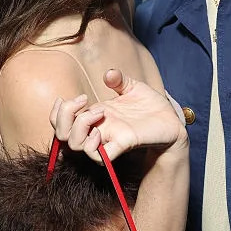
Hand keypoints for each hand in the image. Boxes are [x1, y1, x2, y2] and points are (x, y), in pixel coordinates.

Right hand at [49, 69, 188, 162]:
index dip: (59, 111)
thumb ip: (119, 79)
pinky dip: (94, 147)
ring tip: (99, 112)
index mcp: (95, 115)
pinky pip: (99, 156)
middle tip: (85, 101)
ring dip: (80, 126)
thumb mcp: (133, 87)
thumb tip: (109, 74)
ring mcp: (108, 138)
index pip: (61, 121)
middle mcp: (98, 128)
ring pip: (75, 145)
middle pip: (62, 134)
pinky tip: (101, 132)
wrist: (171, 121)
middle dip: (64, 115)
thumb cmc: (151, 107)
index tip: (77, 98)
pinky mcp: (122, 146)